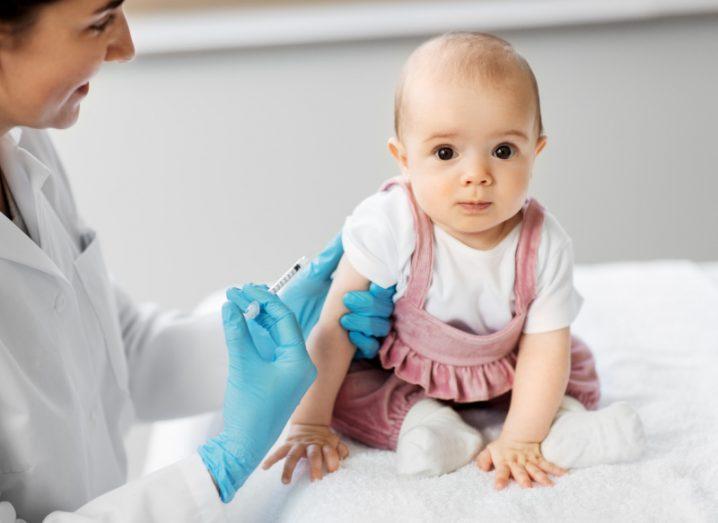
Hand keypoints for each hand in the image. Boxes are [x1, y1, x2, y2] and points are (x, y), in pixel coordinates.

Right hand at [198, 285, 316, 502]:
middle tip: (239, 292)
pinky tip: (242, 320)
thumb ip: (237, 333)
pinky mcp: (279, 375)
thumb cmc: (249, 409)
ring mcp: (290, 369)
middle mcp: (300, 363)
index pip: (285, 320)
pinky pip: (270, 346)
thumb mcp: (242, 365)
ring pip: (275, 333)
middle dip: (260, 306)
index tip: (244, 290)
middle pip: (282, 324)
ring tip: (238, 301)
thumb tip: (231, 305)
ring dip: (257, 317)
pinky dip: (256, 332)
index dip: (264, 301)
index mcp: (300, 361)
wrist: (245, 444)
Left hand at [247, 233, 395, 358]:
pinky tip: (351, 335)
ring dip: (367, 322)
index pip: (381, 287)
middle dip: (371, 303)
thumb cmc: (294, 303)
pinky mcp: (353, 348)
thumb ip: (330, 258)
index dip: (382, 285)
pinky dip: (365, 341)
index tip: (373, 283)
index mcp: (355, 290)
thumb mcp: (311, 278)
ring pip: (382, 326)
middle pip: (385, 306)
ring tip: (344, 319)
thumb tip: (344, 233)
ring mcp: (359, 329)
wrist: (277, 330)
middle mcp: (362, 310)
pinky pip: (372, 347)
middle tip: (348, 300)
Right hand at [262, 423, 348, 483]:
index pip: (330, 452)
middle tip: (316, 480)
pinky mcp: (288, 444)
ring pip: (293, 456)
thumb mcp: (334, 441)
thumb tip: (345, 457)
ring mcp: (298, 445)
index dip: (333, 460)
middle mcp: (311, 445)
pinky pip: (279, 452)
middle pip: (314, 454)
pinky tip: (264, 467)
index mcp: (325, 444)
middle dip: (315, 466)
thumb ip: (341, 449)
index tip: (332, 471)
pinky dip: (271, 459)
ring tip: (285, 482)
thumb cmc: (324, 439)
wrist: (310, 424)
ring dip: (289, 469)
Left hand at [476, 436, 565, 489]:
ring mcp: (529, 460)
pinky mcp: (538, 458)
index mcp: (504, 461)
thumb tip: (481, 468)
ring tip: (549, 485)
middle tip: (527, 487)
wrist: (518, 434)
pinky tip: (564, 475)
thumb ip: (483, 459)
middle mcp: (517, 462)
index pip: (501, 471)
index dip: (500, 478)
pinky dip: (556, 469)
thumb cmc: (502, 447)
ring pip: (536, 469)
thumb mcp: (489, 451)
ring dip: (542, 477)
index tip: (499, 487)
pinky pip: (547, 464)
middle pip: (520, 471)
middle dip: (524, 479)